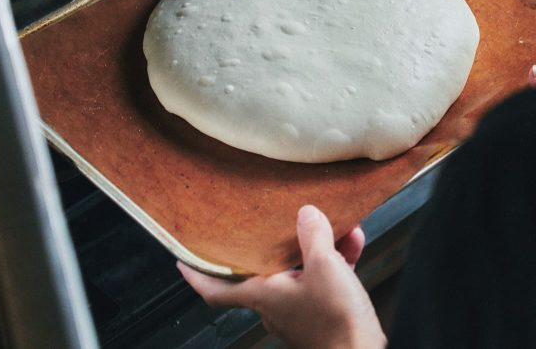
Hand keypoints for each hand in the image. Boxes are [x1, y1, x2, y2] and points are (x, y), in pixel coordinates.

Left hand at [178, 205, 384, 348]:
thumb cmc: (336, 322)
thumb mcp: (325, 266)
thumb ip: (313, 235)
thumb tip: (306, 214)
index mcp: (263, 296)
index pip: (216, 290)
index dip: (197, 275)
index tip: (182, 263)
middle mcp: (275, 305)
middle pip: (266, 270)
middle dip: (279, 244)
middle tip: (280, 223)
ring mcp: (299, 311)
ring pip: (302, 272)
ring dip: (319, 249)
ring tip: (336, 228)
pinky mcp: (323, 314)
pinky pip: (325, 281)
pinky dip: (337, 262)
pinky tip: (353, 244)